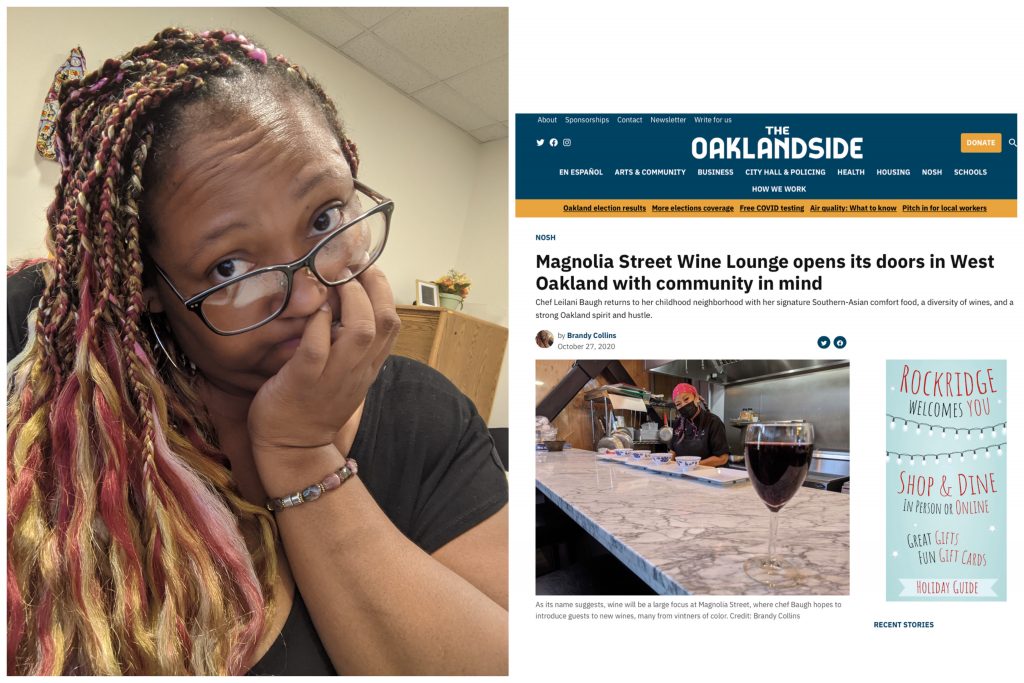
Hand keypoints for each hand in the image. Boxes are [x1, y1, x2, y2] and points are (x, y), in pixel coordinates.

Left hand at [247, 267, 399, 461]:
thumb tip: (344, 304)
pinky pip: (316, 349)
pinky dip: (316, 325)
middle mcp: (358, 369)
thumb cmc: (312, 404)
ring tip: (334, 280)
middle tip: (351, 263)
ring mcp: (333, 377)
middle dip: (372, 285)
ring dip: (350, 300)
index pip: (392, 321)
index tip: (366, 266)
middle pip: (384, 321)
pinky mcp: (303, 383)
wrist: (294, 448)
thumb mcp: (343, 373)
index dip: (383, 289)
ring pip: (359, 332)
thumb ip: (349, 344)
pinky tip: (311, 309)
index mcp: (368, 365)